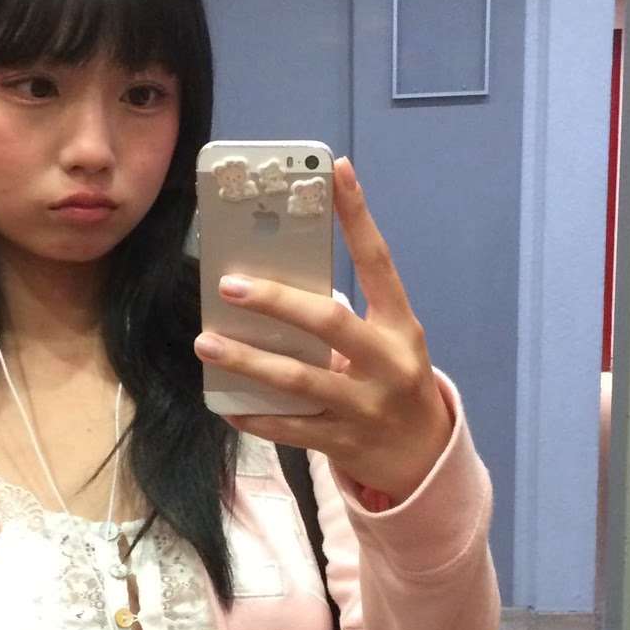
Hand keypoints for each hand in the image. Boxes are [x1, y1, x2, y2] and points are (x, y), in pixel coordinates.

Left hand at [192, 156, 453, 502]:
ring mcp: (366, 405)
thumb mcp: (389, 342)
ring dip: (248, 361)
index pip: (380, 262)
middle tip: (229, 286)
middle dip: (277, 302)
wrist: (423, 457)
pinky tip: (226, 403)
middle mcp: (387, 363)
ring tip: (207, 344)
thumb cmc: (394, 382)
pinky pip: (290, 428)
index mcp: (401, 326)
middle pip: (331, 322)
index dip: (358, 216)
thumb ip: (348, 313)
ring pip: (300, 380)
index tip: (334, 171)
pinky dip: (255, 415)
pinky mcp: (343, 441)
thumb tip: (278, 277)